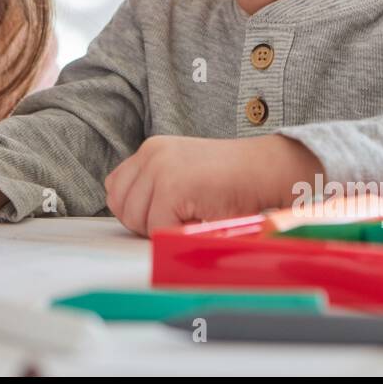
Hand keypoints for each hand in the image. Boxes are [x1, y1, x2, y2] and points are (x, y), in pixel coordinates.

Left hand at [104, 133, 323, 236]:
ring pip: (137, 221)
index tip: (162, 214)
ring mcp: (160, 168)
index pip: (115, 188)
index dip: (135, 210)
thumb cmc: (233, 180)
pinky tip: (201, 217)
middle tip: (182, 218)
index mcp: (151, 150)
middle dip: (147, 223)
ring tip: (194, 214)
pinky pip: (158, 228)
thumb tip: (126, 213)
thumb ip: (153, 186)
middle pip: (121, 207)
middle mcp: (151, 154)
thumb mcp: (184, 173)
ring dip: (163, 229)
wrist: (267, 170)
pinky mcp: (172, 187)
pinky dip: (179, 233)